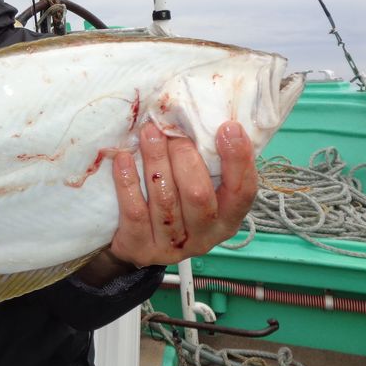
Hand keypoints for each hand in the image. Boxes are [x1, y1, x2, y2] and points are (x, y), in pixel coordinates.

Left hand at [107, 120, 256, 268]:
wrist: (135, 244)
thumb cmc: (173, 203)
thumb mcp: (197, 187)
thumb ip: (206, 162)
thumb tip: (204, 117)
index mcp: (227, 218)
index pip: (243, 191)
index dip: (238, 160)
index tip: (228, 127)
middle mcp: (205, 236)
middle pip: (198, 195)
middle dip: (185, 156)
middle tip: (171, 129)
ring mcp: (172, 246)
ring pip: (165, 201)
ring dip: (156, 162)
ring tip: (148, 133)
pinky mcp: (141, 247)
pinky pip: (135, 213)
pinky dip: (128, 183)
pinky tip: (123, 159)